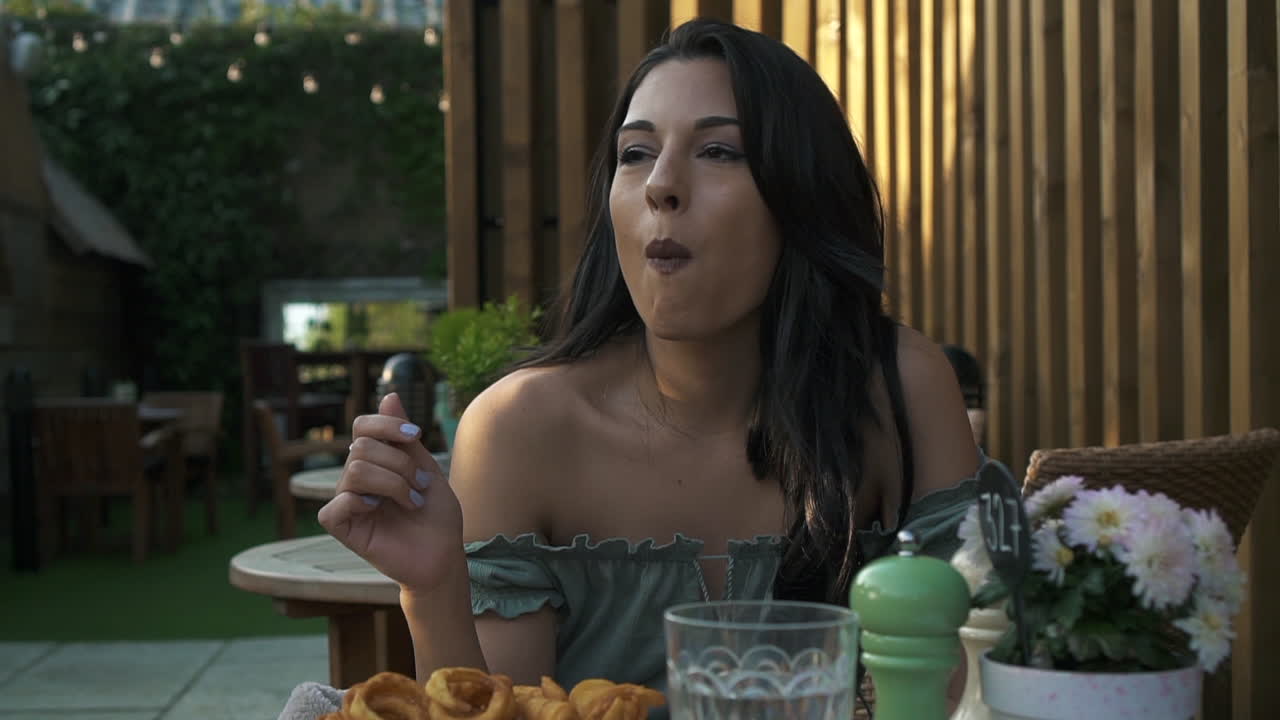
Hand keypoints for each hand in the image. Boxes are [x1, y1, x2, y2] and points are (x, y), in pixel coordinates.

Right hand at [318, 392, 462, 593]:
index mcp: (375, 461)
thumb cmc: (436, 515)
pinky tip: (380, 510)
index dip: (386, 425)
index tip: (416, 436)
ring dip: (392, 483)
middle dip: (400, 463)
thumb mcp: (426, 468)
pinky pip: (338, 504)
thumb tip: (389, 394)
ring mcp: (347, 501)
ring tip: (412, 501)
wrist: (443, 554)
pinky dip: (363, 501)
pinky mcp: (342, 527)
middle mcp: (357, 478)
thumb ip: (404, 437)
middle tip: (421, 485)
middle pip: (361, 447)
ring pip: (354, 471)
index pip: (363, 426)